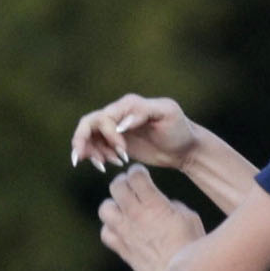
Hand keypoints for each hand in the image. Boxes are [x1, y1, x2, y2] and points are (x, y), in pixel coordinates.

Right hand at [71, 95, 201, 173]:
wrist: (184, 148)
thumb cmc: (179, 130)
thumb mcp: (168, 115)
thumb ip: (143, 112)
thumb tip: (120, 124)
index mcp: (129, 104)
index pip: (105, 117)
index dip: (109, 137)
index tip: (124, 154)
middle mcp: (118, 112)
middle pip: (88, 123)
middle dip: (85, 142)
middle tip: (98, 162)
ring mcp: (114, 127)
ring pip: (87, 136)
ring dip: (91, 152)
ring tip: (109, 165)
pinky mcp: (114, 141)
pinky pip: (93, 145)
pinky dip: (93, 156)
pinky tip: (105, 166)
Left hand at [98, 166, 210, 270]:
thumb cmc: (191, 245)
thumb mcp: (189, 217)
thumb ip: (171, 206)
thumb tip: (163, 204)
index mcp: (155, 204)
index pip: (135, 176)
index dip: (137, 171)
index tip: (141, 175)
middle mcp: (136, 215)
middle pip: (116, 187)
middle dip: (123, 183)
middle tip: (130, 187)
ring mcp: (126, 233)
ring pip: (105, 209)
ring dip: (113, 205)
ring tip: (123, 209)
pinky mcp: (123, 250)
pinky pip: (106, 233)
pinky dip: (111, 229)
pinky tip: (121, 230)